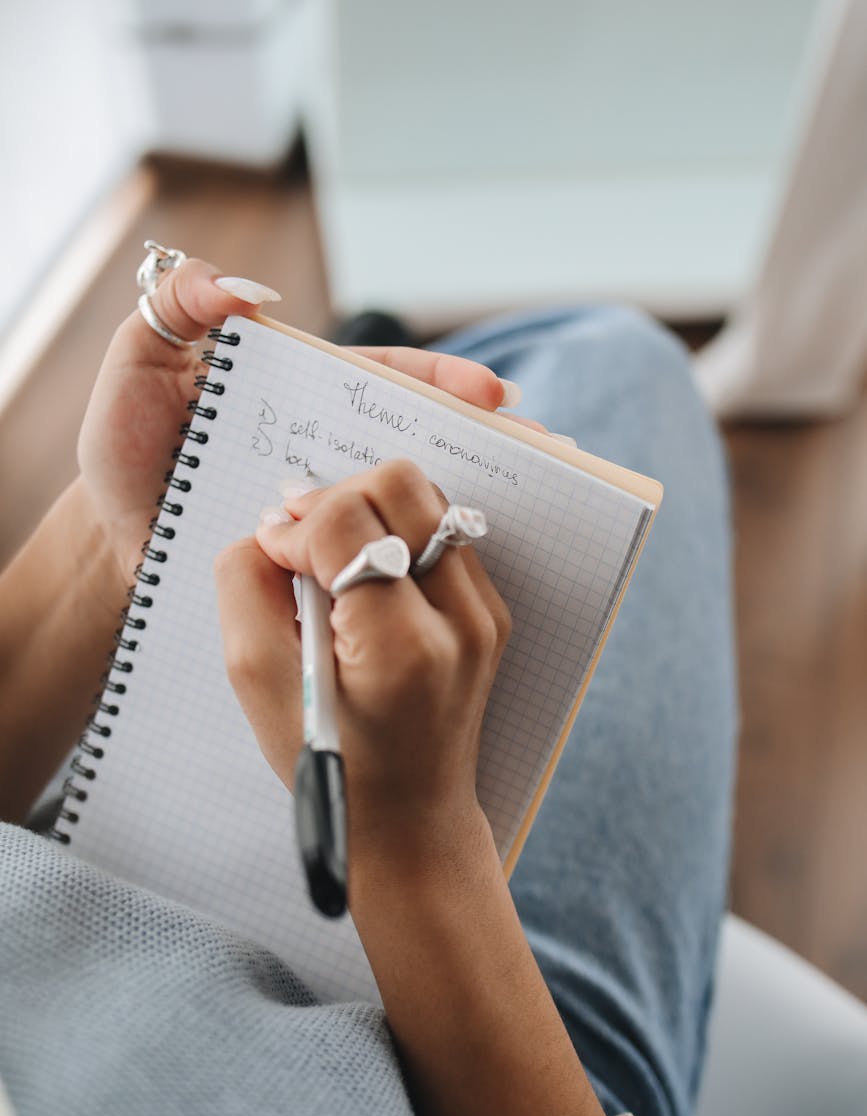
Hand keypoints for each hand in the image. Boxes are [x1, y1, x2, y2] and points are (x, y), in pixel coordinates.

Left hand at [76, 257, 541, 590]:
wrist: (116, 542)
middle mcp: (328, 445)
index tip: (486, 393)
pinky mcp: (321, 558)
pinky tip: (467, 564)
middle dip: (484, 439)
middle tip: (544, 448)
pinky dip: (422, 553)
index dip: (439, 381)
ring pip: (409, 495)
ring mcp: (330, 503)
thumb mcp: (138, 368)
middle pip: (416, 435)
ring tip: (538, 503)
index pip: (383, 377)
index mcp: (303, 392)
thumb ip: (180, 313)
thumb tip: (244, 287)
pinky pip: (376, 551)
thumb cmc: (129, 452)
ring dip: (469, 497)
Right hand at [215, 459, 511, 877]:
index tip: (273, 557)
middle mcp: (459, 620)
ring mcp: (485, 614)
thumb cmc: (330, 758)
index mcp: (402, 645)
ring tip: (330, 560)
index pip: (346, 522)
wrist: (410, 817)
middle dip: (337, 499)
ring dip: (368, 512)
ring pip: (425, 500)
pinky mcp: (491, 612)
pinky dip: (395, 536)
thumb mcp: (258, 683)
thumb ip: (246, 589)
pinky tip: (364, 578)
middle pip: (400, 486)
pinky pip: (442, 533)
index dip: (293, 525)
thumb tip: (269, 529)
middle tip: (300, 542)